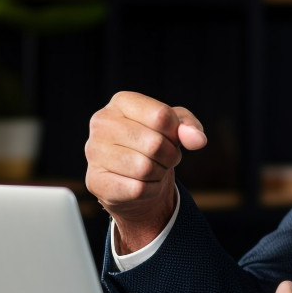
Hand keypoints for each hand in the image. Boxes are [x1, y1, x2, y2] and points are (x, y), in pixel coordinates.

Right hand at [84, 91, 206, 251]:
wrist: (134, 180)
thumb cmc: (154, 146)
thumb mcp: (175, 129)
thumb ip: (189, 127)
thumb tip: (197, 140)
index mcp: (121, 102)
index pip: (161, 116)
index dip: (176, 133)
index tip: (171, 137)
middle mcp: (102, 123)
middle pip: (154, 143)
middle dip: (170, 156)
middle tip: (164, 158)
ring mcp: (93, 151)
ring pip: (144, 168)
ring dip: (159, 173)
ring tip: (152, 169)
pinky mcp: (95, 180)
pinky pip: (137, 188)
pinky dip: (149, 190)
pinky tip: (140, 184)